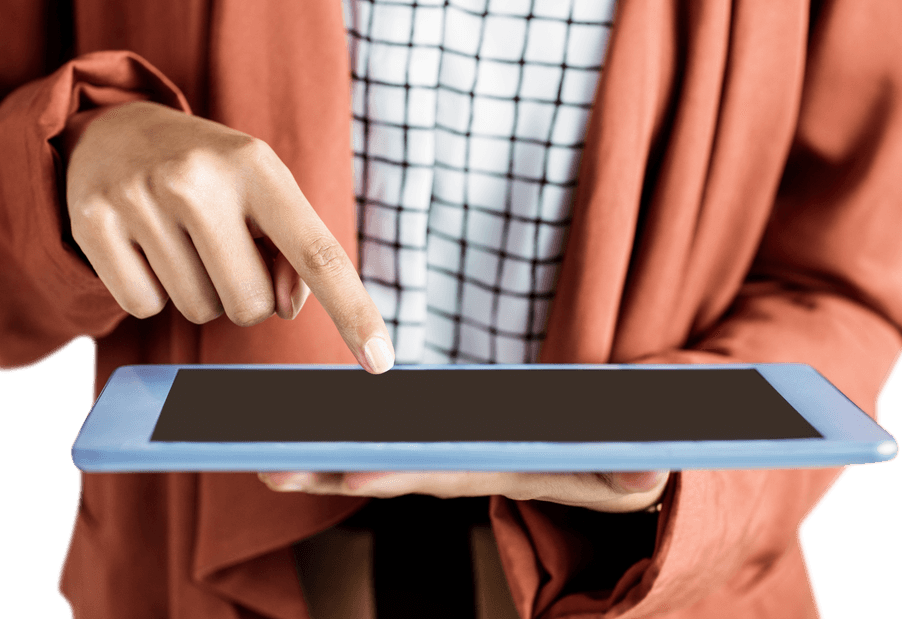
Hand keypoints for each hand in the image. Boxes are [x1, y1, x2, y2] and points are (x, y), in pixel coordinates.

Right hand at [64, 101, 394, 372]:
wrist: (115, 130)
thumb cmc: (211, 177)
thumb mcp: (263, 195)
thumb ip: (293, 253)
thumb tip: (282, 308)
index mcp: (258, 167)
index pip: (317, 253)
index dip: (353, 310)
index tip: (381, 360)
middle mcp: (199, 177)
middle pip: (251, 306)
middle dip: (244, 295)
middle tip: (220, 247)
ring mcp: (141, 197)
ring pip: (198, 310)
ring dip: (197, 290)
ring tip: (179, 237)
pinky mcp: (93, 222)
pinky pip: (142, 307)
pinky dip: (150, 291)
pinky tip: (144, 245)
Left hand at [257, 470, 670, 512]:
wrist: (604, 472)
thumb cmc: (609, 467)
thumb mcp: (626, 470)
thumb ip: (629, 472)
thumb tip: (642, 474)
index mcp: (494, 472)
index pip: (438, 475)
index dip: (395, 471)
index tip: (348, 469)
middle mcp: (457, 469)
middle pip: (386, 468)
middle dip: (327, 469)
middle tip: (267, 465)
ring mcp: (443, 457)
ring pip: (374, 456)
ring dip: (318, 456)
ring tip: (258, 448)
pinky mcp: (439, 441)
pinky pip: (382, 439)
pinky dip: (339, 437)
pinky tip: (295, 426)